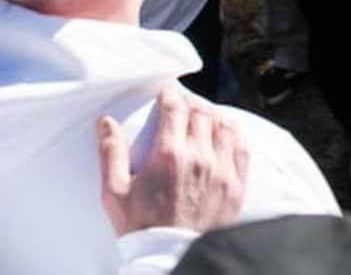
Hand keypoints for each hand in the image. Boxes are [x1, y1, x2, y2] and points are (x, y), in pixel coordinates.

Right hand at [98, 88, 248, 236]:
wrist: (169, 260)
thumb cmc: (140, 228)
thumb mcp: (115, 194)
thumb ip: (110, 153)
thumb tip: (104, 122)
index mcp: (169, 155)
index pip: (175, 107)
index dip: (170, 96)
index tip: (165, 95)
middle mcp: (199, 156)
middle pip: (201, 112)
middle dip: (190, 103)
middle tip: (182, 105)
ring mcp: (222, 169)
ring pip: (223, 124)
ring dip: (212, 114)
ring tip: (203, 115)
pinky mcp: (237, 184)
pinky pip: (241, 146)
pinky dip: (234, 132)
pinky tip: (226, 130)